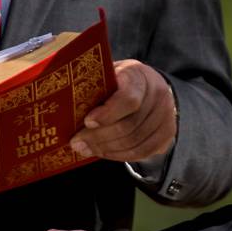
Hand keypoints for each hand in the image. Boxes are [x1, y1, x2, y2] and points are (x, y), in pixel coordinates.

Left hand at [69, 58, 179, 173]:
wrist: (151, 89)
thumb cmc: (120, 81)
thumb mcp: (108, 75)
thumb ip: (94, 89)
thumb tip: (64, 110)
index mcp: (138, 75)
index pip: (128, 98)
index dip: (107, 114)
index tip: (87, 121)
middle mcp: (157, 94)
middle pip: (128, 125)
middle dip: (99, 137)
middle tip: (77, 143)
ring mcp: (166, 115)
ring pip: (133, 142)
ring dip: (106, 149)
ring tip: (85, 149)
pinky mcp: (167, 133)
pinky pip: (141, 152)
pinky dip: (119, 155)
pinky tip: (103, 152)